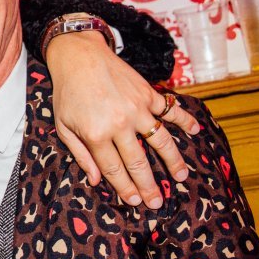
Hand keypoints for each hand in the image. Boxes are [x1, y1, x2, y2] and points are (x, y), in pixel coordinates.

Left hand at [46, 31, 199, 208]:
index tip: (135, 202)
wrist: (79, 56)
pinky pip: (169, 110)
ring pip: (160, 140)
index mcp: (95, 134)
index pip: (114, 169)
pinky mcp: (147, 93)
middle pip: (138, 162)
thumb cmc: (67, 93)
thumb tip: (95, 180)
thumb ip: (80, 154)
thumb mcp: (63, 126)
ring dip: (173, 160)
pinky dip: (184, 120)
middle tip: (157, 202)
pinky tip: (195, 131)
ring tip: (181, 176)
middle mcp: (119, 124)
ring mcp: (136, 108)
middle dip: (149, 186)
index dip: (125, 188)